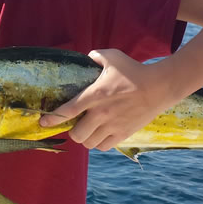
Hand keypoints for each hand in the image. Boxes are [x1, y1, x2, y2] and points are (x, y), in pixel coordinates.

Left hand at [39, 49, 172, 150]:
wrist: (159, 86)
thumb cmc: (134, 70)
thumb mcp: (112, 56)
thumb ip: (94, 56)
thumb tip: (86, 58)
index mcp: (95, 95)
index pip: (68, 111)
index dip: (53, 119)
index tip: (43, 123)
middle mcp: (101, 114)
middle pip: (77, 134)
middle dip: (73, 130)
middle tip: (76, 124)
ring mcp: (113, 125)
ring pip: (89, 143)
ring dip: (85, 138)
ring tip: (88, 130)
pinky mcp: (124, 133)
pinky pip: (104, 147)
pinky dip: (99, 143)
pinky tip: (100, 134)